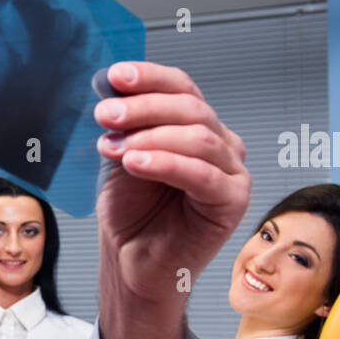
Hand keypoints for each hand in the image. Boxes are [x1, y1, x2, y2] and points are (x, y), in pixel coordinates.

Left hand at [93, 61, 250, 338]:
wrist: (132, 261)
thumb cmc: (132, 215)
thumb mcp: (120, 156)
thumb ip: (123, 122)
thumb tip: (110, 82)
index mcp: (195, 126)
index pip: (180, 87)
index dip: (149, 77)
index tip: (114, 77)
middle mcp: (219, 143)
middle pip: (190, 107)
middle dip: (143, 107)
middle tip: (106, 115)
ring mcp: (231, 170)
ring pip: (198, 136)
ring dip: (150, 135)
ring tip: (114, 145)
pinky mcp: (233, 200)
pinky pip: (202, 174)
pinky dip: (166, 163)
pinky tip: (135, 163)